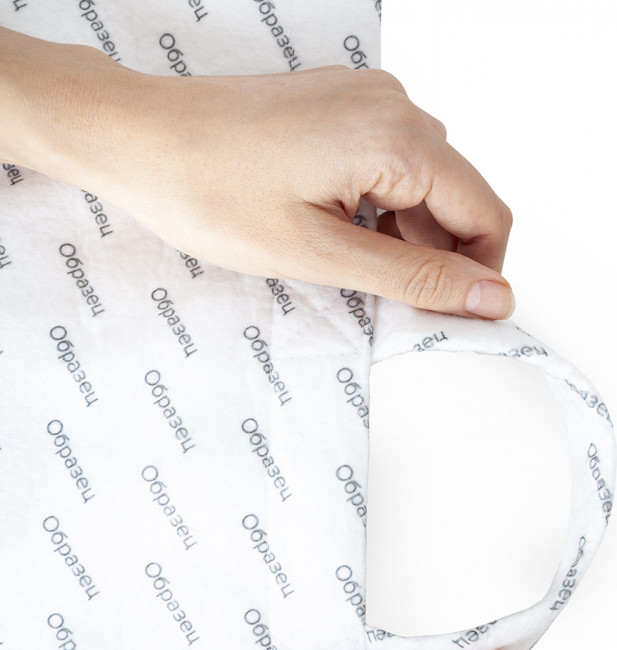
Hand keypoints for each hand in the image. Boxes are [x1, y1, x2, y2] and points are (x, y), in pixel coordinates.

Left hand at [2, 32, 514, 318]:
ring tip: (349, 267)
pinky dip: (380, 207)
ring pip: (424, 181)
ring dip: (407, 235)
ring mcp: (364, 99)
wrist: (137, 139)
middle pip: (459, 196)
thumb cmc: (208, 191)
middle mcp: (392, 104)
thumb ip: (414, 278)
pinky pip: (388, 161)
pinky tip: (338, 234)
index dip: (481, 276)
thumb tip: (491, 297)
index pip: (487, 214)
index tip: (457, 318)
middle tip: (391, 305)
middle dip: (440, 257)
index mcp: (397, 137)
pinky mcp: (338, 105)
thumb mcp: (320, 255)